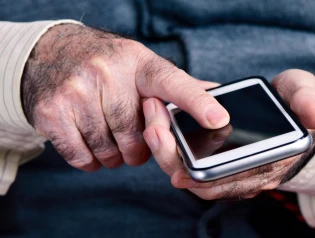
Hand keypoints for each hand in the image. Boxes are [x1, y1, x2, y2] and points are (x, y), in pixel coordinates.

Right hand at [21, 24, 228, 170]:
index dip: (197, 103)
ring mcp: (76, 91)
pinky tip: (92, 144)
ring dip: (115, 156)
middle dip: (139, 149)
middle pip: (137, 135)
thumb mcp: (141, 65)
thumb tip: (218, 95)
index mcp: (138, 62)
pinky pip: (82, 157)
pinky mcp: (52, 112)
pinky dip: (91, 160)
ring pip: (110, 150)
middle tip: (134, 140)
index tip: (218, 119)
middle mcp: (107, 73)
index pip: (173, 83)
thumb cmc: (107, 65)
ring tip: (112, 139)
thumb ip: (177, 85)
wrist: (52, 53)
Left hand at [142, 69, 314, 199]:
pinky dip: (176, 152)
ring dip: (170, 156)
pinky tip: (162, 129)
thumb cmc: (295, 102)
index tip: (178, 170)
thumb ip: (309, 101)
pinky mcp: (224, 162)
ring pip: (196, 178)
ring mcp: (236, 171)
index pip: (235, 180)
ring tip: (153, 124)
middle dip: (174, 161)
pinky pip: (196, 167)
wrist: (291, 110)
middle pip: (206, 183)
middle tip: (153, 129)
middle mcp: (252, 173)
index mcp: (272, 160)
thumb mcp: (304, 93)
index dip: (207, 180)